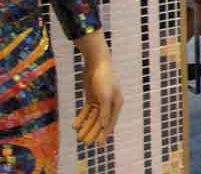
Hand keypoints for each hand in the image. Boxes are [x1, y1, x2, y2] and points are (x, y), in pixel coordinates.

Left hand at [73, 31, 123, 145]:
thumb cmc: (104, 78)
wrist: (96, 63)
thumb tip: (103, 126)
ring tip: (78, 136)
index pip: (110, 122)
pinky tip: (75, 125)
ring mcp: (100, 100)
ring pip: (92, 118)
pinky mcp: (92, 97)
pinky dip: (81, 118)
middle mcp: (110, 103)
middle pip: (100, 121)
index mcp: (116, 103)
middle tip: (84, 143)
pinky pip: (86, 111)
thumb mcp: (105, 96)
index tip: (98, 145)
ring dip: (86, 127)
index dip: (104, 134)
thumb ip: (105, 112)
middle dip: (92, 132)